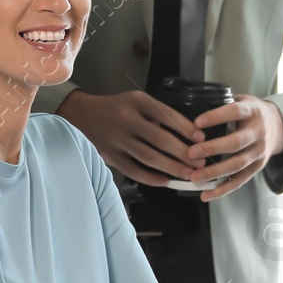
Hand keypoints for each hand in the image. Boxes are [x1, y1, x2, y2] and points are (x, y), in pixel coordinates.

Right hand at [56, 89, 202, 186]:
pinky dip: (151, 177)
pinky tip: (165, 181)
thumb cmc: (118, 108)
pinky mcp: (110, 156)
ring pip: (149, 157)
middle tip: (200, 162)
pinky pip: (133, 170)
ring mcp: (117, 139)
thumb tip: (190, 135)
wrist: (81, 114)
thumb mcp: (138, 101)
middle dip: (184, 152)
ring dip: (172, 167)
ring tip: (189, 173)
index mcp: (138, 101)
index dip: (186, 129)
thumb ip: (160, 114)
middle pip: (161, 139)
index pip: (167, 115)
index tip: (201, 139)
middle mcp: (127, 119)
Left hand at [187, 95, 282, 200]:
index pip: (235, 112)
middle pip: (237, 142)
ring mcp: (260, 151)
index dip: (216, 117)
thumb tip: (193, 110)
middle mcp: (259, 132)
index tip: (197, 123)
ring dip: (215, 172)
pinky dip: (223, 189)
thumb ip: (223, 104)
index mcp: (253, 111)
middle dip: (213, 148)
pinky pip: (240, 180)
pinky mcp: (258, 167)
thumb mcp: (242, 101)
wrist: (279, 127)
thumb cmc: (251, 113)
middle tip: (191, 153)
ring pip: (238, 164)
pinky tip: (206, 194)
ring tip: (194, 177)